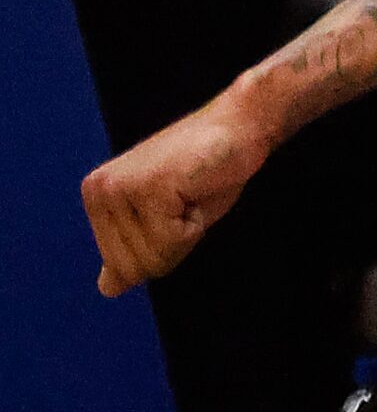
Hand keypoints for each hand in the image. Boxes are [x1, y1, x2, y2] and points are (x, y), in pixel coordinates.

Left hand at [82, 97, 273, 294]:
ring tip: (192, 194)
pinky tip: (197, 192)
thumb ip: (132, 248)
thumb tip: (107, 288)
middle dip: (172, 244)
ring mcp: (122, 188)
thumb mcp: (165, 216)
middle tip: (187, 201)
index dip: (162, 249)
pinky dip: (196, 226)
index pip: (120, 267)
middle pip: (133, 267)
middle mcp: (100, 191)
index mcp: (98, 197)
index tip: (177, 209)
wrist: (244, 123)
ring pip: (153, 257)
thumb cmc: (210, 168)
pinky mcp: (148, 189)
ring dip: (186, 233)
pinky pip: (172, 241)